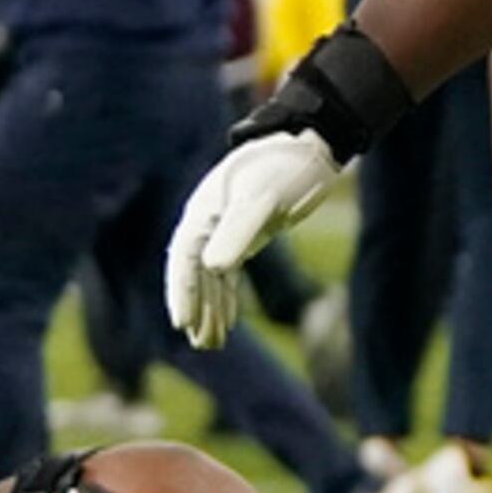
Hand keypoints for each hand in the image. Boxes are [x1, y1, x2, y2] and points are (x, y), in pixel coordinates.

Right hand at [166, 128, 339, 345]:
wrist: (309, 148)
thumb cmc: (285, 169)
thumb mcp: (263, 200)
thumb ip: (237, 232)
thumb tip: (211, 268)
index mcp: (204, 213)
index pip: (186, 259)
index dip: (183, 292)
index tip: (183, 323)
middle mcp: (207, 223)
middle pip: (195, 273)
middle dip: (197, 308)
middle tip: (201, 343)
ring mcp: (223, 231)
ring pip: (211, 277)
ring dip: (211, 309)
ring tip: (213, 343)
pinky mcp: (243, 237)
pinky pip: (227, 273)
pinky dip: (226, 297)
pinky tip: (229, 321)